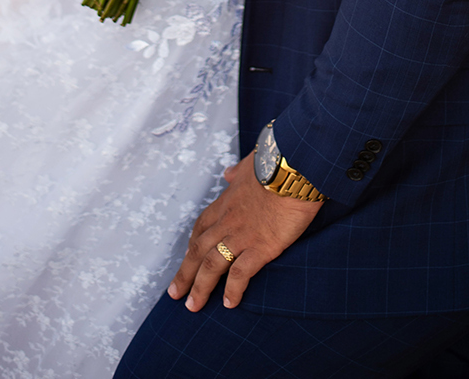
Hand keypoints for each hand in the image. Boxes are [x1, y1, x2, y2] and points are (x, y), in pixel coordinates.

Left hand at [168, 151, 321, 310]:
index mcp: (226, 202)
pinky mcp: (261, 246)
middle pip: (198, 251)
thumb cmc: (275, 162)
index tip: (187, 258)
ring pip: (212, 265)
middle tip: (175, 293)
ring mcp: (242, 235)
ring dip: (200, 287)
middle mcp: (228, 221)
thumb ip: (237, 172)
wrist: (293, 166)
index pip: (201, 227)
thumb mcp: (250, 164)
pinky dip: (233, 290)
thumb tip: (228, 173)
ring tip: (193, 306)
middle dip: (185, 273)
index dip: (192, 245)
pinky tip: (229, 304)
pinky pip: (240, 273)